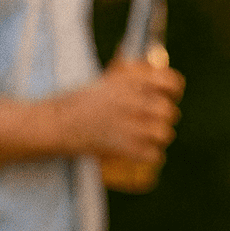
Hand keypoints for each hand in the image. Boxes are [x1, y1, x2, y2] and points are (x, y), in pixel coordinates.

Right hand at [61, 58, 183, 163]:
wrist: (56, 123)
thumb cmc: (78, 101)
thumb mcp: (105, 81)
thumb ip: (129, 78)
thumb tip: (152, 75)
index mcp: (129, 82)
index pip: (169, 81)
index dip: (174, 89)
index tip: (171, 95)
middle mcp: (132, 101)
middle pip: (169, 111)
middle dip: (164, 117)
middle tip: (153, 120)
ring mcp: (129, 125)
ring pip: (164, 133)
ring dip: (159, 137)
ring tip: (149, 137)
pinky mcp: (124, 147)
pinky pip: (153, 154)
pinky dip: (151, 155)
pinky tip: (145, 153)